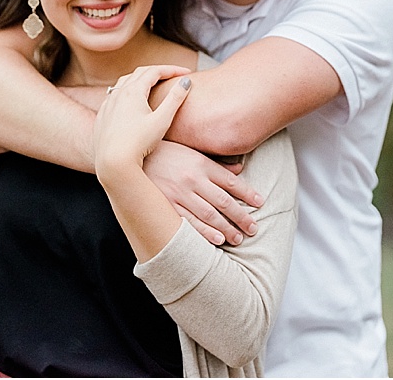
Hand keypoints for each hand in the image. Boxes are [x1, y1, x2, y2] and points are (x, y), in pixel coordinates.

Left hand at [93, 65, 192, 174]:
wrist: (113, 162)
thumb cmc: (139, 142)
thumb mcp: (162, 120)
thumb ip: (175, 99)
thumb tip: (185, 82)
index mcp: (133, 91)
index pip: (155, 71)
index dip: (172, 69)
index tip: (186, 72)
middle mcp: (117, 94)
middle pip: (139, 73)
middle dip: (157, 71)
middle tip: (172, 74)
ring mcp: (107, 105)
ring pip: (123, 83)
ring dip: (139, 79)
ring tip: (151, 83)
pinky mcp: (101, 117)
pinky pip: (113, 97)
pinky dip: (125, 92)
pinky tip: (129, 101)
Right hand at [143, 140, 262, 245]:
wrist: (132, 156)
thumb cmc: (165, 153)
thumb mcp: (192, 152)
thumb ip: (216, 164)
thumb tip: (240, 168)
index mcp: (201, 164)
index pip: (231, 181)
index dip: (247, 193)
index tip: (260, 203)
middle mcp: (193, 180)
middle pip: (224, 201)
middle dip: (242, 216)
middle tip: (254, 228)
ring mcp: (179, 194)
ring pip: (209, 215)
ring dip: (227, 228)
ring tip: (239, 238)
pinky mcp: (167, 206)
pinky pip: (189, 222)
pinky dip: (205, 232)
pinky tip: (217, 239)